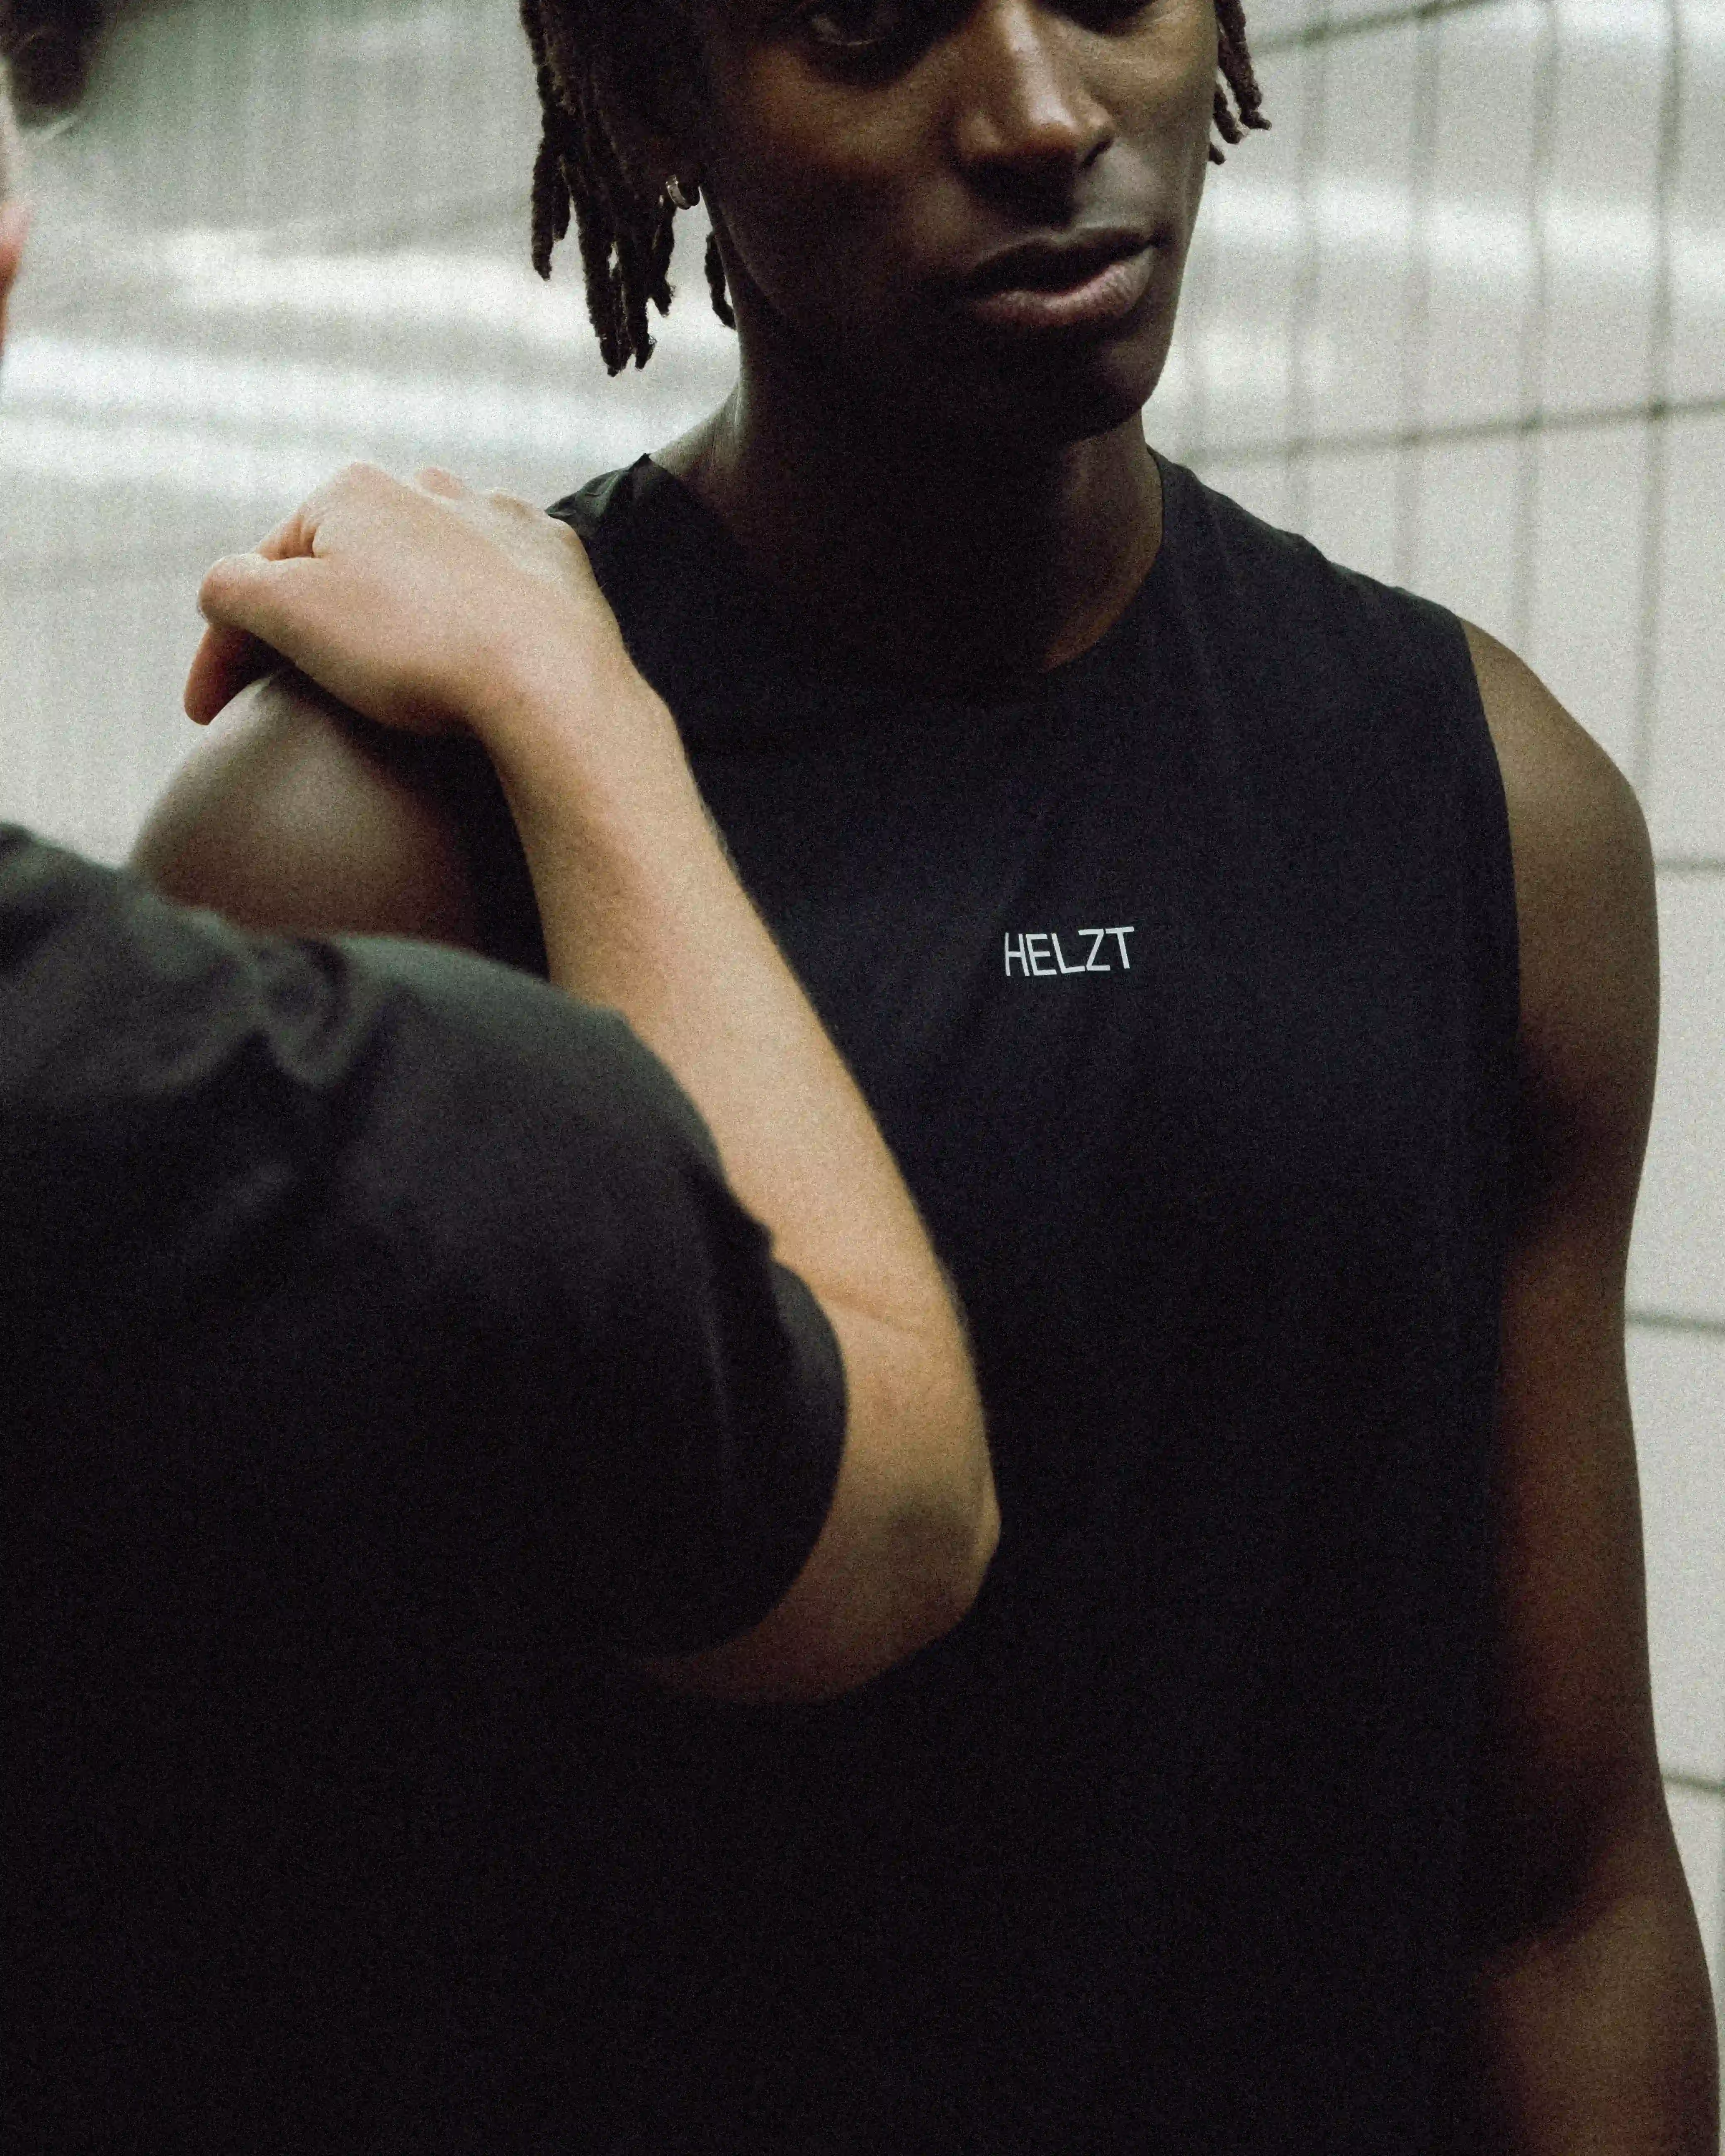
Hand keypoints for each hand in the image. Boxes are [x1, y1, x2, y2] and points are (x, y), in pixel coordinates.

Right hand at [186, 464, 626, 734]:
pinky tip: (470, 651)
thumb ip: (233, 590)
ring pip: (425, 567)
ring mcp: (501, 521)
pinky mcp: (556, 564)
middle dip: (314, 621)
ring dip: (397, 610)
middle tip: (298, 696)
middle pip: (346, 564)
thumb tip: (222, 589)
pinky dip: (474, 615)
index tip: (210, 717)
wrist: (553, 681)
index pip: (263, 571)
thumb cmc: (417, 646)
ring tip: (391, 673)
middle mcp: (428, 488)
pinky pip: (499, 587)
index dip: (226, 648)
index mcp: (352, 491)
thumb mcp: (292, 615)